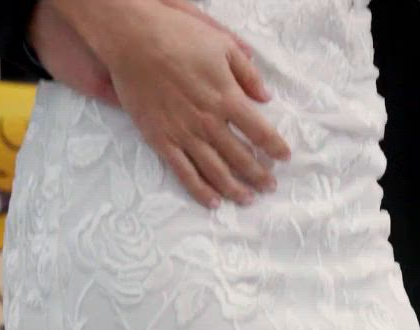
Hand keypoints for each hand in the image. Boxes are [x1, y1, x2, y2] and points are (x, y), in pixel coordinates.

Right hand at [43, 0, 289, 208]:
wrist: (135, 43)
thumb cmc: (179, 37)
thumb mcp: (222, 45)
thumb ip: (247, 74)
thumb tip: (266, 98)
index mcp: (227, 97)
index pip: (259, 130)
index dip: (275, 146)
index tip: (284, 157)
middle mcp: (209, 122)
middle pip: (241, 157)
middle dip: (259, 175)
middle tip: (270, 187)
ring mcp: (185, 136)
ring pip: (216, 171)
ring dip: (234, 189)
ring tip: (247, 200)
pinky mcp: (163, 142)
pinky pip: (185, 174)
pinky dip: (201, 191)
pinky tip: (213, 202)